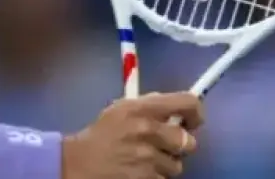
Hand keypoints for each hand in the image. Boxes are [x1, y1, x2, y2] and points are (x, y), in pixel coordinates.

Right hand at [63, 92, 203, 178]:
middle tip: (167, 146)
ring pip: (176, 166)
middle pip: (188, 142)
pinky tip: (138, 172)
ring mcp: (147, 159)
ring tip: (145, 161)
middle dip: (179, 146)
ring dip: (164, 165)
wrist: (77, 164)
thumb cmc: (101, 134)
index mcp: (143, 108)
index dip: (196, 113)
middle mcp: (148, 131)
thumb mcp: (121, 108)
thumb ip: (150, 105)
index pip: (188, 104)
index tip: (193, 121)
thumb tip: (177, 111)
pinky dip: (154, 178)